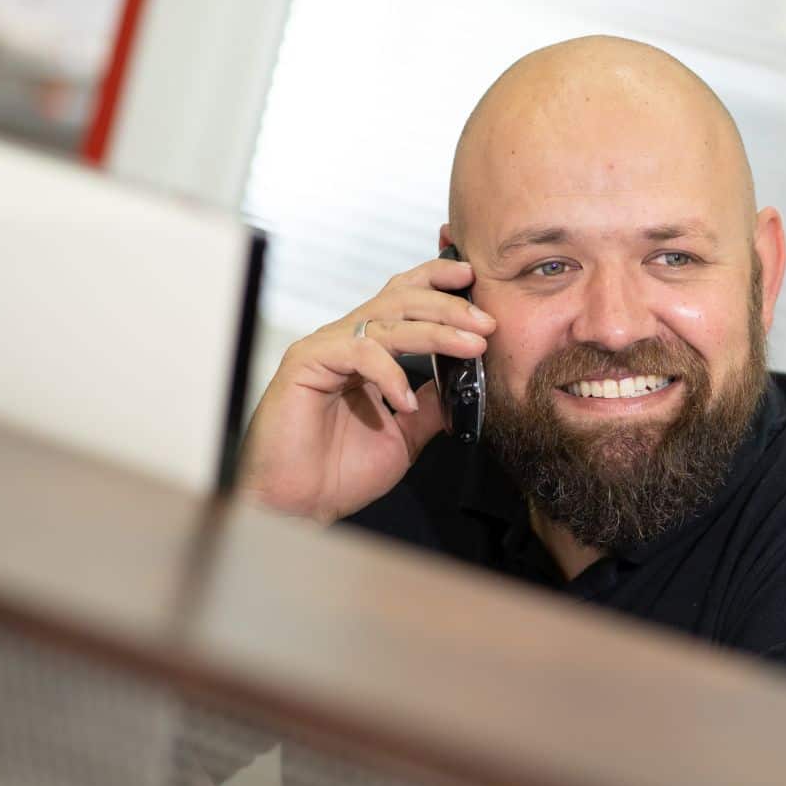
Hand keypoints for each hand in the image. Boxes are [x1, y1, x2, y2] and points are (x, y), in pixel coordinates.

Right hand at [237, 256, 493, 521]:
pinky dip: (390, 374)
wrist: (299, 505)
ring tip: (471, 346)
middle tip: (486, 321)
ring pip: (386, 321)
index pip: (403, 298)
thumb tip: (467, 384)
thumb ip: (431, 405)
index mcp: (368, 350)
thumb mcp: (405, 434)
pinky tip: (405, 402)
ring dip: (435, 331)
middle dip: (448, 306)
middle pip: (400, 299)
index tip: (472, 280)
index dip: (436, 282)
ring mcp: (325, 349)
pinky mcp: (306, 363)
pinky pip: (359, 353)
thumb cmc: (339, 471)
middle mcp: (346, 341)